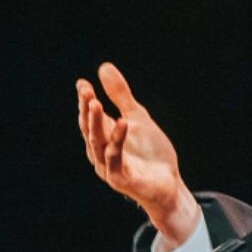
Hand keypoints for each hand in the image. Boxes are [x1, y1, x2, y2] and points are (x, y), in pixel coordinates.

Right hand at [76, 62, 201, 247]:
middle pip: (89, 128)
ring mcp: (109, 167)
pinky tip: (122, 123)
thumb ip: (121, 96)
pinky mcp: (121, 179)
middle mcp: (101, 153)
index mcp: (103, 138)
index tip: (82, 84)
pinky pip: (115, 159)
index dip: (85, 101)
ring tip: (96, 103)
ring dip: (95, 123)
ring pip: (98, 143)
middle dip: (86, 109)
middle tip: (86, 91)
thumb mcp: (137, 117)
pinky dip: (117, 141)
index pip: (90, 117)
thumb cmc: (150, 154)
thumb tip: (103, 67)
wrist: (168, 184)